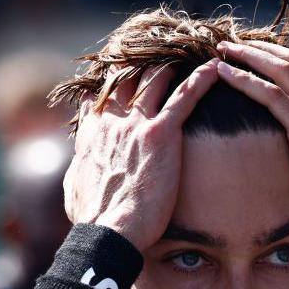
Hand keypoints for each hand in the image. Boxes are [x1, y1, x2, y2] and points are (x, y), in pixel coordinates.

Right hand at [64, 59, 219, 249]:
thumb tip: (78, 168)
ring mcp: (136, 123)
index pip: (97, 96)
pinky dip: (201, 79)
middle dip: (139, 65)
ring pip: (153, 78)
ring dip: (168, 66)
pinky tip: (214, 68)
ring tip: (183, 58)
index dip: (108, 84)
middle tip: (156, 57)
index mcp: (91, 134)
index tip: (119, 77)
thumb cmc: (94, 221)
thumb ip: (79, 169)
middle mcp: (111, 121)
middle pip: (124, 78)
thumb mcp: (74, 190)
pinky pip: (185, 96)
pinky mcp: (162, 132)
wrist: (110, 231)